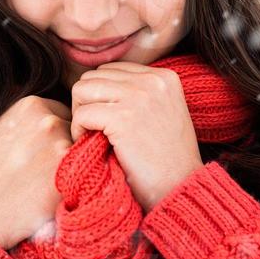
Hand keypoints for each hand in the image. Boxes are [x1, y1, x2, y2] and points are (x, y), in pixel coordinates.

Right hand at [0, 95, 72, 248]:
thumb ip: (16, 117)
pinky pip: (82, 174)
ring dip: (70, 163)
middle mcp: (49, 121)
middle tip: (47, 165)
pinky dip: (73, 182)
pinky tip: (52, 193)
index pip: (62, 111)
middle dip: (64, 144)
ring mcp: (61, 147)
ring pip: (80, 151)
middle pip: (73, 129)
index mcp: (31, 105)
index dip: (55, 130)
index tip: (46, 146)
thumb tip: (34, 112)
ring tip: (47, 181)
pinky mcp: (69, 175)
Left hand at [70, 61, 202, 212]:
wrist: (180, 189)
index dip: (100, 95)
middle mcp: (152, 80)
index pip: (111, 69)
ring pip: (82, 90)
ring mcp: (138, 97)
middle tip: (94, 129)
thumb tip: (99, 84)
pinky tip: (91, 144)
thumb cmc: (168, 160)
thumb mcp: (163, 113)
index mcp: (164, 76)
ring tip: (91, 135)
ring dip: (80, 114)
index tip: (105, 119)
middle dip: (87, 103)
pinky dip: (79, 130)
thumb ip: (140, 93)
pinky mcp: (123, 118)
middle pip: (93, 77)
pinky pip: (82, 114)